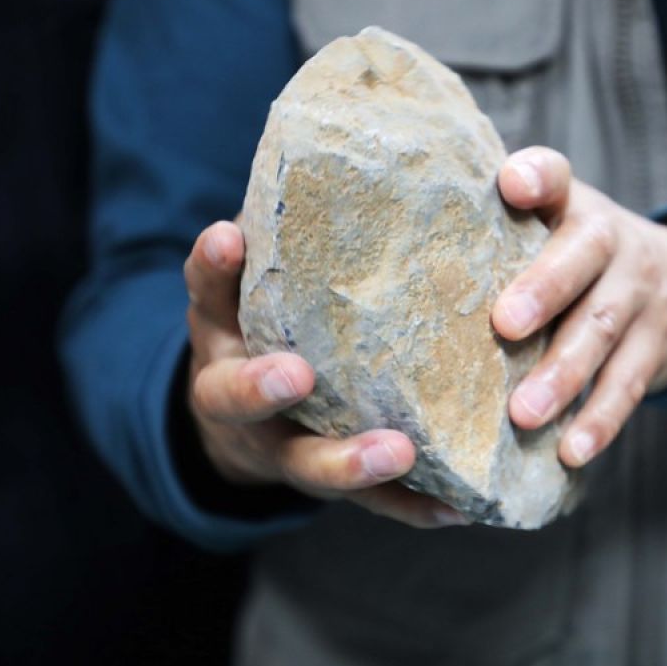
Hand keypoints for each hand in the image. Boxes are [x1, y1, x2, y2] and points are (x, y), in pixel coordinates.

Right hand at [183, 221, 468, 527]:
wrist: (248, 424)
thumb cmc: (271, 328)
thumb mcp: (260, 287)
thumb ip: (287, 243)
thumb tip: (337, 159)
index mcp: (222, 334)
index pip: (206, 295)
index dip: (212, 270)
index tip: (227, 237)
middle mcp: (238, 396)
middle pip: (237, 398)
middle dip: (262, 386)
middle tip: (296, 372)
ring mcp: (282, 448)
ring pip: (307, 466)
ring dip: (351, 463)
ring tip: (399, 451)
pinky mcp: (331, 482)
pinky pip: (374, 505)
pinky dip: (415, 506)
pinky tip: (460, 505)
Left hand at [492, 148, 666, 467]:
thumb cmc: (576, 255)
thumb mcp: (551, 223)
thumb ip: (495, 226)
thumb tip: (395, 248)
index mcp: (573, 206)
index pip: (557, 175)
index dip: (537, 176)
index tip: (513, 186)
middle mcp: (612, 241)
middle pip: (583, 259)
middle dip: (545, 292)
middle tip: (505, 327)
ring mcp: (640, 294)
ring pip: (602, 330)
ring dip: (564, 375)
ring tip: (525, 415)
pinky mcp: (658, 346)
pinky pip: (629, 384)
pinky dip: (601, 420)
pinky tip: (571, 451)